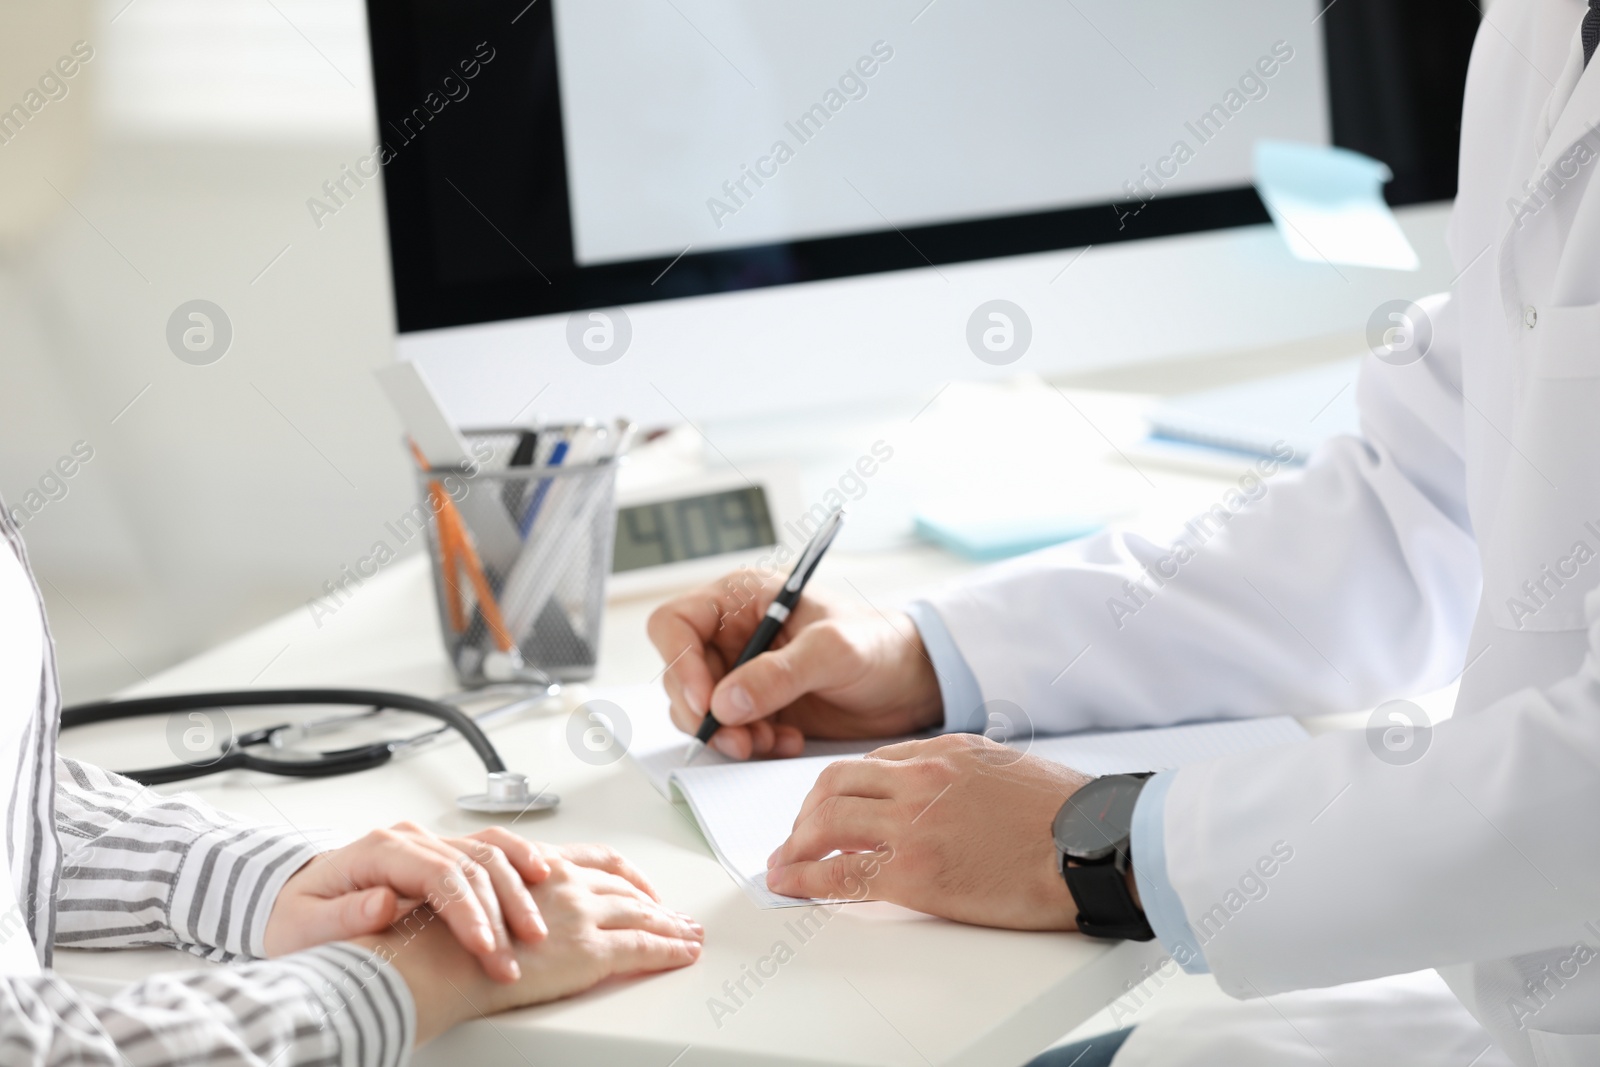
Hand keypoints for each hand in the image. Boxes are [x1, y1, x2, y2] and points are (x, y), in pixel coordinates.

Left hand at [265, 824, 659, 983]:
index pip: (438, 875)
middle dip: (502, 909)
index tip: (486, 949)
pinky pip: (493, 849)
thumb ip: (343, 916)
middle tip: (519, 953)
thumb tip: (383, 905)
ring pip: (491, 851)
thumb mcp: (301, 928)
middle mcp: (409, 839)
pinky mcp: (444, 854)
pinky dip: (522, 862)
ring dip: (520, 887)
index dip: (468, 913)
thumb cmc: (296, 919)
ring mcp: (430, 842)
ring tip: (538, 928)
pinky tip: (545, 880)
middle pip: (473, 862)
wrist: (290, 900)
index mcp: (377, 850)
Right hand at [358, 856, 703, 1043]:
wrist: (438, 958)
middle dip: (657, 902)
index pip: (599, 861)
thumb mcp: (480, 897)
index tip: (642, 884)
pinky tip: (683, 953)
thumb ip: (506, 895)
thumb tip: (517, 909)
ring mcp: (582, 916)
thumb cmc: (445, 936)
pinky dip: (670, 950)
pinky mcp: (590, 950)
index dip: (628, 873)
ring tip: (689, 935)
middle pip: (627, 889)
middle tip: (678, 915)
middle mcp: (567, 884)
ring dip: (672, 925)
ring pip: (643, 915)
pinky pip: (644, 948)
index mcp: (542, 868)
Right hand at [646, 568, 942, 758]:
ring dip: (728, 734)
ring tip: (770, 741)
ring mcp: (741, 672)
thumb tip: (724, 703)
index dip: (679, 663)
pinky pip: (728, 731)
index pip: (675, 623)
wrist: (911, 683)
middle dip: (705, 713)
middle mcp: (732, 634)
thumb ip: (779, 674)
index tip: (704, 702)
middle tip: (740, 739)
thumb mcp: (834, 651)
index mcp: (741, 599)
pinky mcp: (756, 706)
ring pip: (698, 709)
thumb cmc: (879, 645)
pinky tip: (786, 741)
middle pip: (679, 674)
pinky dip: (749, 744)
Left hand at [765, 733, 1088, 929]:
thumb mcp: (1005, 768)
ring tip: (785, 864)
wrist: (1093, 846)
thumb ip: (960, 772)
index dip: (837, 790)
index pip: (869, 763)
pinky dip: (805, 878)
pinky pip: (841, 872)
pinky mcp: (914, 872)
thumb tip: (933, 789)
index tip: (826, 810)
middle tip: (796, 836)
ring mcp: (913, 823)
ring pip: (826, 822)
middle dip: (805, 812)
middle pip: (834, 784)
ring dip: (796, 844)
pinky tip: (792, 884)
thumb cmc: (1066, 815)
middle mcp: (920, 779)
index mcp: (943, 751)